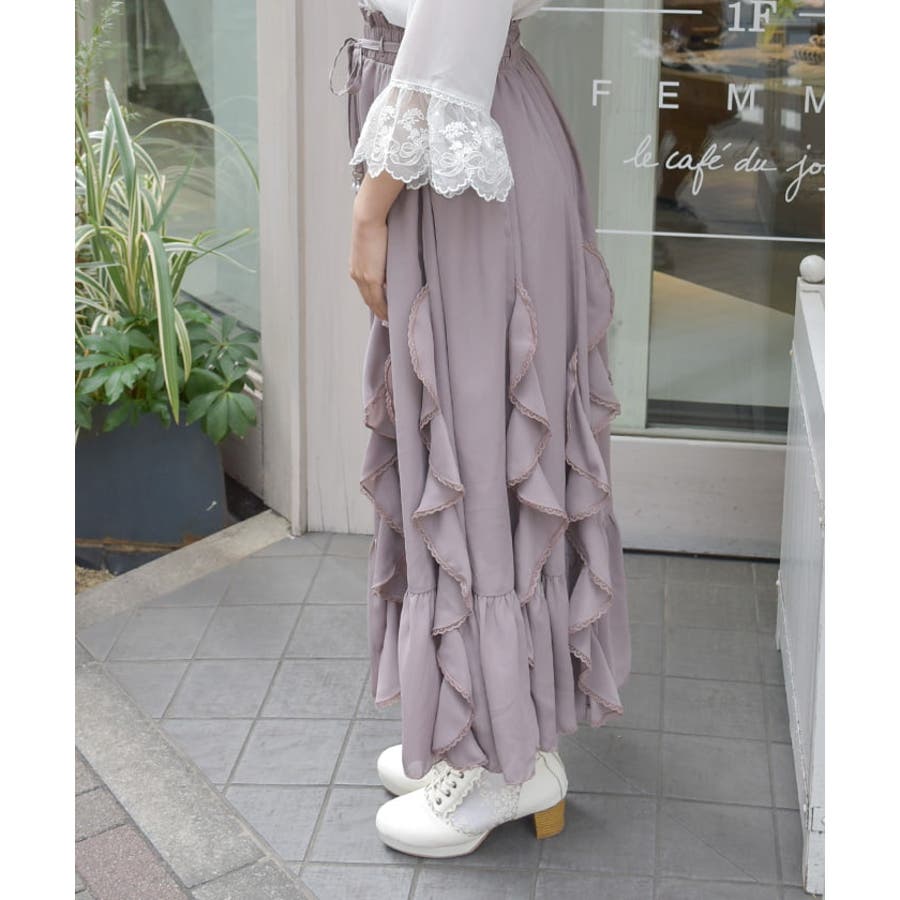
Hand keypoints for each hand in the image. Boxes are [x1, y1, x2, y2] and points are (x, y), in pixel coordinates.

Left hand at [349, 170, 404, 321]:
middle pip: (368, 299)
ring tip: (391, 320)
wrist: (367, 218)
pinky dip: (385, 308)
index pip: (366, 291)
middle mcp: (357, 275)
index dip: (374, 302)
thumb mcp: (376, 245)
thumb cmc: (375, 225)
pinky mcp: (371, 278)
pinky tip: (391, 314)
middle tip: (388, 319)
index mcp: (356, 268)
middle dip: (378, 310)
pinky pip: (379, 299)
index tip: (382, 310)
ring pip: (372, 301)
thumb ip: (380, 259)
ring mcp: (362, 278)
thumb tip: (391, 268)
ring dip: (381, 311)